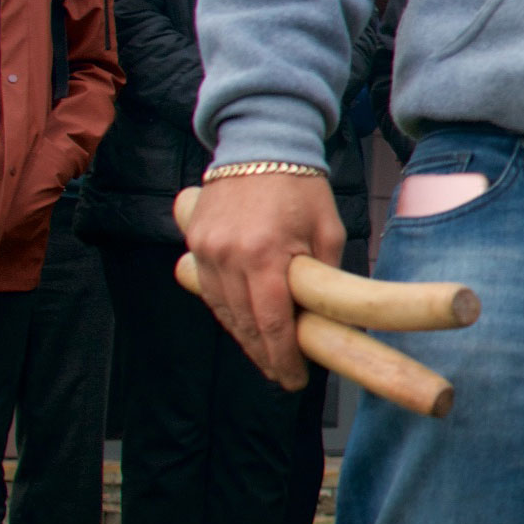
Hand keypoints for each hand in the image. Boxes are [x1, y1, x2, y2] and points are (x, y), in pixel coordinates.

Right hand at [183, 170, 346, 390]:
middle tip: (284, 377)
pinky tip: (244, 327)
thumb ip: (324, 276)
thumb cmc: (302, 187)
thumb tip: (331, 319)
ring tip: (267, 358)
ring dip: (245, 338)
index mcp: (265, 254)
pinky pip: (209, 291)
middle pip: (243, 324)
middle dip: (265, 355)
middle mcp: (227, 256)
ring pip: (222, 311)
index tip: (295, 379)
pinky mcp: (193, 242)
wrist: (260, 144)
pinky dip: (227, 312)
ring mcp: (204, 250)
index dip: (283, 356)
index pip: (272, 322)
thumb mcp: (328, 230)